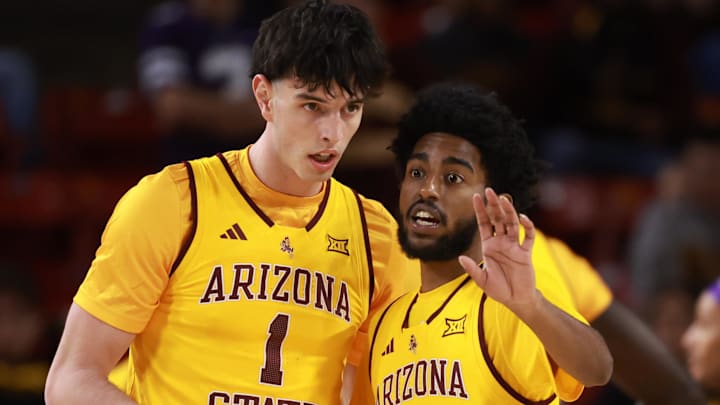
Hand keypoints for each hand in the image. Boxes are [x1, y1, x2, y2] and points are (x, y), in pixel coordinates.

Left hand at [458, 187, 538, 311]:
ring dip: (508, 211)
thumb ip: (472, 269)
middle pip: (497, 219)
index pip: (483, 223)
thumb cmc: (498, 290)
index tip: (476, 196)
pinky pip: (527, 237)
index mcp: (488, 246)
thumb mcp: (482, 280)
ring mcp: (514, 246)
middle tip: (489, 190)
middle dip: (493, 205)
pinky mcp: (525, 253)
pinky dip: (527, 227)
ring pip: (511, 224)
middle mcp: (501, 242)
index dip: (480, 210)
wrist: (516, 300)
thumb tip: (460, 257)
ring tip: (503, 199)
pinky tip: (523, 218)